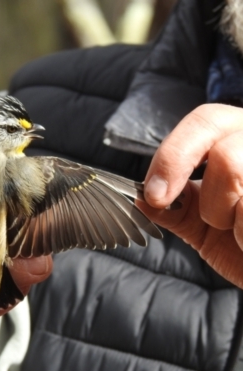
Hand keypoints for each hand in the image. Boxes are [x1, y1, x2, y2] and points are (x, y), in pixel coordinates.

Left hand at [140, 104, 242, 286]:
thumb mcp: (201, 226)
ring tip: (241, 232)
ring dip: (228, 218)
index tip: (154, 194)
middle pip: (224, 150)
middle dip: (209, 197)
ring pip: (238, 172)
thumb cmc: (241, 248)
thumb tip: (139, 198)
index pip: (205, 120)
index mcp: (238, 140)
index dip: (173, 156)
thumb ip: (173, 209)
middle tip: (212, 221)